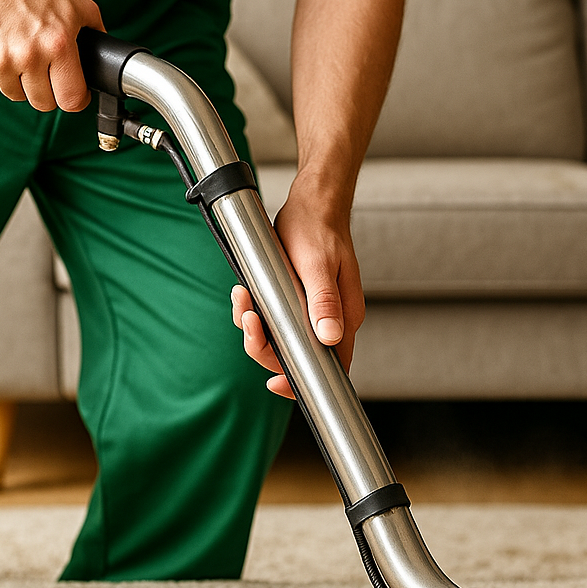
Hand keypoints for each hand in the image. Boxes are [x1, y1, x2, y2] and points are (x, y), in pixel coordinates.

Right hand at [0, 0, 103, 112]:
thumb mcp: (78, 4)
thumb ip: (96, 33)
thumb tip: (105, 58)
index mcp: (58, 45)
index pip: (72, 100)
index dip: (75, 99)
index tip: (72, 92)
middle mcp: (29, 55)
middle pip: (43, 103)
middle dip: (47, 91)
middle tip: (43, 70)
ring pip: (15, 95)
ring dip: (18, 81)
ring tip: (18, 53)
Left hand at [231, 179, 364, 398]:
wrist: (312, 203)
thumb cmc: (317, 230)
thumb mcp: (318, 265)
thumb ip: (324, 302)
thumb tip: (330, 337)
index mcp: (344, 317)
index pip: (331, 366)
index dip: (302, 380)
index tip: (276, 384)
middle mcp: (332, 320)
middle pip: (299, 356)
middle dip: (266, 346)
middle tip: (249, 319)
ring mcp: (315, 312)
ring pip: (282, 339)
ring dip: (255, 327)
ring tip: (242, 299)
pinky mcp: (299, 302)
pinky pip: (275, 321)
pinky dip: (255, 313)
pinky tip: (245, 293)